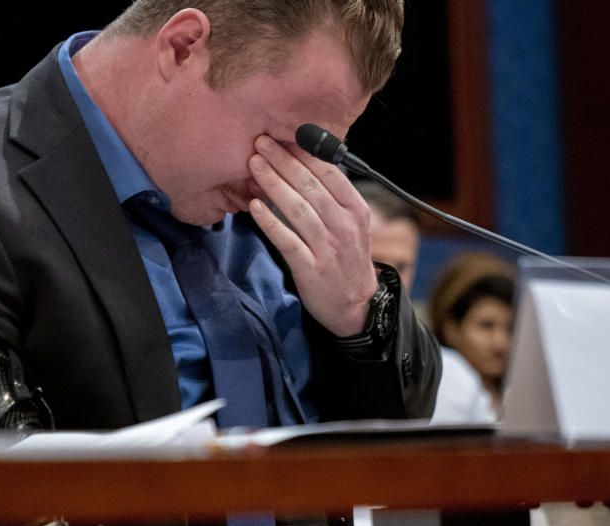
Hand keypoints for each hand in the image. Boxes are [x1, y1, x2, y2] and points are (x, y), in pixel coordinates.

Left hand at [247, 134, 377, 336]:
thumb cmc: (347, 258)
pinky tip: (254, 206)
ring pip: (297, 209)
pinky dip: (270, 222)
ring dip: (273, 184)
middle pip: (310, 186)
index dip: (303, 152)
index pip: (329, 173)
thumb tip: (305, 164)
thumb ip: (333, 197)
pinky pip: (287, 240)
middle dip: (283, 161)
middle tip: (260, 142)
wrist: (355, 305)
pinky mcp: (311, 269)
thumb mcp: (352, 224)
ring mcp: (328, 248)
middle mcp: (344, 226)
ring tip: (254, 165)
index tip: (282, 136)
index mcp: (355, 210)